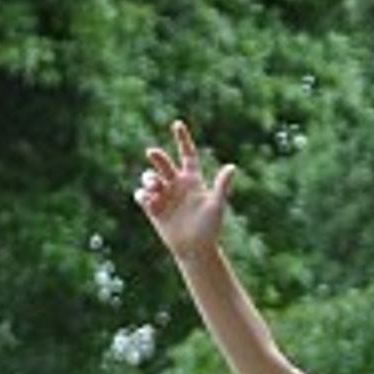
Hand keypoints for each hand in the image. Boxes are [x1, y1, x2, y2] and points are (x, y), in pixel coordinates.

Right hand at [135, 120, 234, 260]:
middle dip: (157, 157)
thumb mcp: (216, 205)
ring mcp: (164, 196)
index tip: (177, 124)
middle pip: (163, 163)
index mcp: (192, 180)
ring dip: (148, 177)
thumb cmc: (210, 228)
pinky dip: (142, 195)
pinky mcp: (153, 209)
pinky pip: (142, 196)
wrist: (197, 249)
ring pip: (150, 178)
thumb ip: (221, 185)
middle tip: (152, 153)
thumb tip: (232, 167)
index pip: (187, 154)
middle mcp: (177, 185)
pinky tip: (148, 199)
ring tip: (154, 185)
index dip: (182, 139)